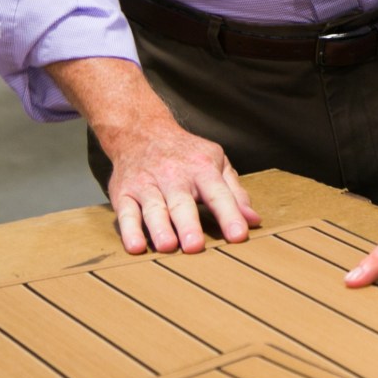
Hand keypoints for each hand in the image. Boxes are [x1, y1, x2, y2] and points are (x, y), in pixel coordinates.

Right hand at [100, 118, 259, 256]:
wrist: (141, 131)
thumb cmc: (185, 154)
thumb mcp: (216, 162)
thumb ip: (235, 192)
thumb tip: (253, 220)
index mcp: (201, 168)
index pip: (218, 193)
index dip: (229, 214)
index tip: (239, 236)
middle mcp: (173, 175)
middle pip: (181, 202)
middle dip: (188, 224)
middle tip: (195, 246)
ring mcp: (147, 184)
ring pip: (153, 207)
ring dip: (159, 228)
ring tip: (167, 246)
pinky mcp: (123, 193)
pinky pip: (125, 212)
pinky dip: (129, 230)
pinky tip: (136, 246)